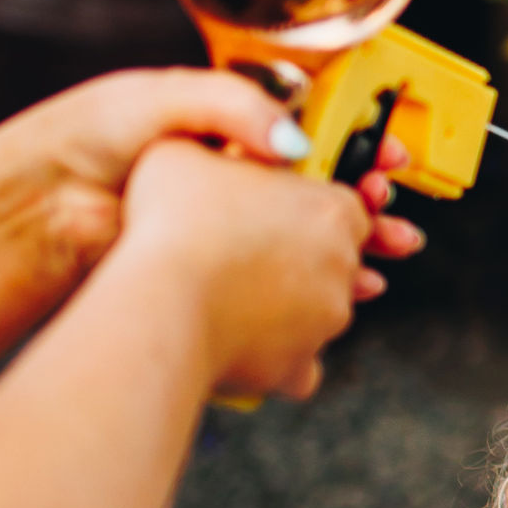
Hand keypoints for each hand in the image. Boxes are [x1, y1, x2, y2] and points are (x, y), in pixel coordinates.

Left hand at [0, 70, 419, 308]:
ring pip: (306, 243)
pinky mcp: (209, 272)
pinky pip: (277, 282)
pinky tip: (343, 291)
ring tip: (384, 258)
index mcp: (227, 128)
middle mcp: (232, 179)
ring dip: (351, 253)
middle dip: (367, 207)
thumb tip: (299, 145)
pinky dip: (315, 289)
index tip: (388, 158)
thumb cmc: (88, 139)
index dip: (356, 144)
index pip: (311, 134)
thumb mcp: (167, 97)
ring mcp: (223, 230)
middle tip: (395, 218)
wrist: (36, 209)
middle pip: (320, 194)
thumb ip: (237, 108)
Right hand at [117, 132, 371, 402]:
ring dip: (287, 304)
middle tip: (250, 250)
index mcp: (332, 209)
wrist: (161, 302)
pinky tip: (245, 343)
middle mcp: (342, 266)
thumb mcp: (189, 150)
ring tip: (232, 293)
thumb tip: (228, 144)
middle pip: (335, 258)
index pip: (347, 204)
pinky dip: (277, 359)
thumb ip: (227, 141)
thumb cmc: (174, 223)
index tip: (280, 209)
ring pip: (317, 310)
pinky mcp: (298, 366)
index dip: (308, 206)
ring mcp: (325, 320)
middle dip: (299, 255)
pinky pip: (298, 366)